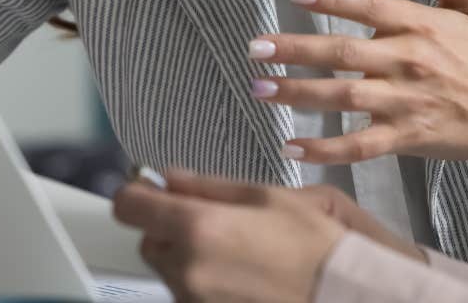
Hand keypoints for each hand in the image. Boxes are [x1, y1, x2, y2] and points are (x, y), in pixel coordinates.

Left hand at [112, 169, 424, 302]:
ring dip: (186, 253)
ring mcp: (193, 298)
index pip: (129, 206)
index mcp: (198, 227)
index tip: (149, 188)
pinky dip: (202, 278)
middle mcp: (187, 268)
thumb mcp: (266, 196)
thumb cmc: (314, 246)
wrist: (338, 292)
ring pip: (168, 268)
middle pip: (147, 240)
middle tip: (207, 218)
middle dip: (168, 225)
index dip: (138, 192)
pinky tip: (238, 271)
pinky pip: (188, 291)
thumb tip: (172, 177)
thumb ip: (209, 185)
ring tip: (233, 248)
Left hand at [246, 0, 467, 168]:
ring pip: (343, 97)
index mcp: (422, 24)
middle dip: (295, 50)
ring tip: (260, 88)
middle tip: (255, 48)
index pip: (369, 6)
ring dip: (298, 94)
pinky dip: (325, 148)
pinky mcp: (406, 137)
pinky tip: (292, 146)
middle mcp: (410, 61)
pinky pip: (359, 144)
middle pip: (344, 53)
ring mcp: (406, 102)